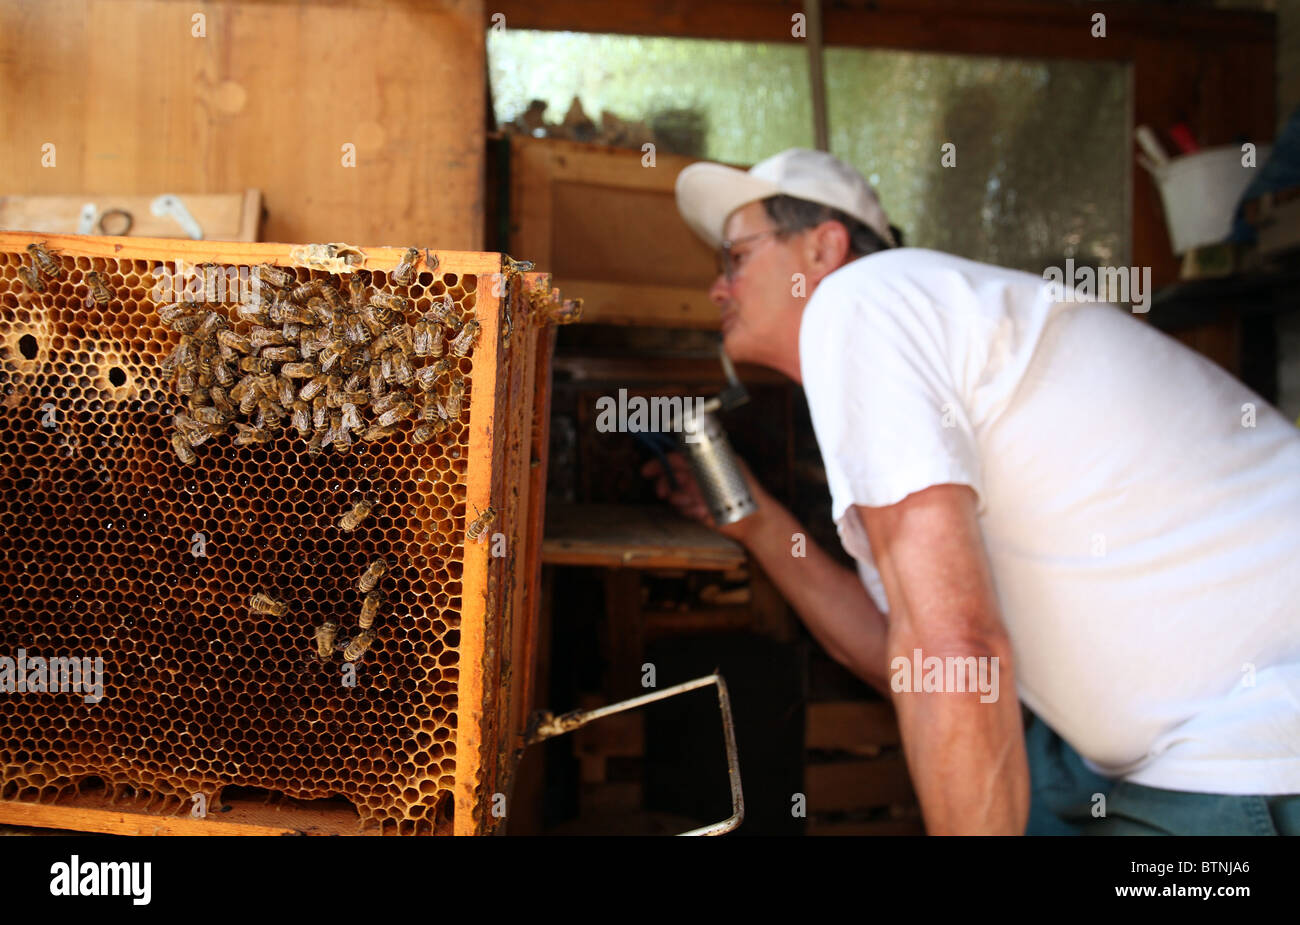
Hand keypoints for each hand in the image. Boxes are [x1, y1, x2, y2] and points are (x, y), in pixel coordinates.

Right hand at [640, 452, 764, 541]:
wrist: (751, 516)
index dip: (659, 464)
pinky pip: (682, 509)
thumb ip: (704, 455)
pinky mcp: (695, 510)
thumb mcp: (725, 463)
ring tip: (698, 503)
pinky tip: (704, 511)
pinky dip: (691, 510)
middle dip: (665, 484)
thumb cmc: (744, 486)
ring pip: (673, 495)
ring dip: (682, 500)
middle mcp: (696, 476)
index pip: (675, 458)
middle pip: (669, 477)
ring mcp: (694, 494)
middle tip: (664, 492)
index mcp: (702, 461)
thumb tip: (683, 449)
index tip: (648, 470)